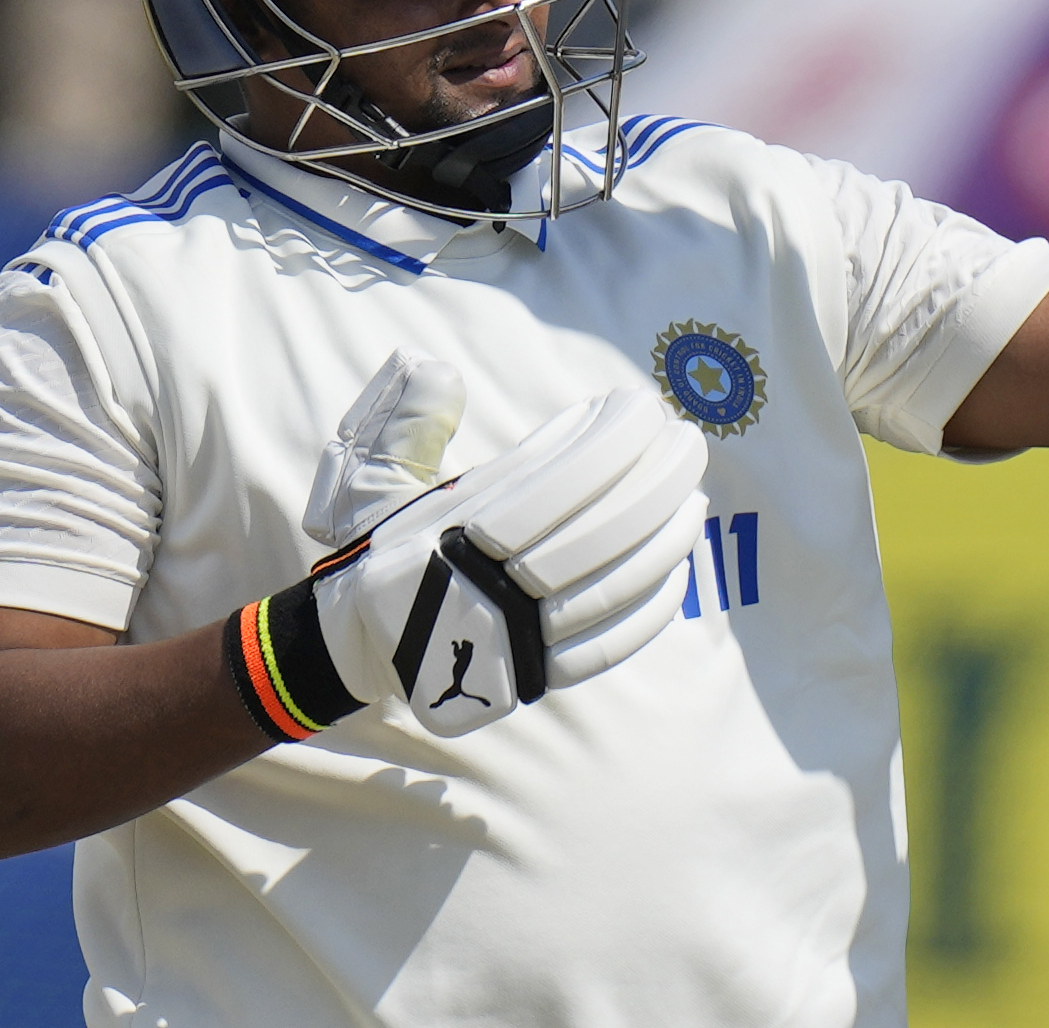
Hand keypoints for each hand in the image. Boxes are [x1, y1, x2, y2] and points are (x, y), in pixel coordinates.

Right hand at [235, 386, 706, 743]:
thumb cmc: (379, 547)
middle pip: (594, 536)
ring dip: (665, 540)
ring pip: (610, 589)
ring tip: (694, 497)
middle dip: (654, 484)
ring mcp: (511, 641)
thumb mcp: (366, 479)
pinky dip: (653, 604)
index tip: (643, 407)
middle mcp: (481, 590)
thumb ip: (404, 423)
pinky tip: (678, 565)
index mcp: (444, 535)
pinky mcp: (531, 679)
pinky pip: (609, 645)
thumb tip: (441, 370)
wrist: (353, 648)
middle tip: (690, 443)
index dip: (608, 444)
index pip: (550, 485)